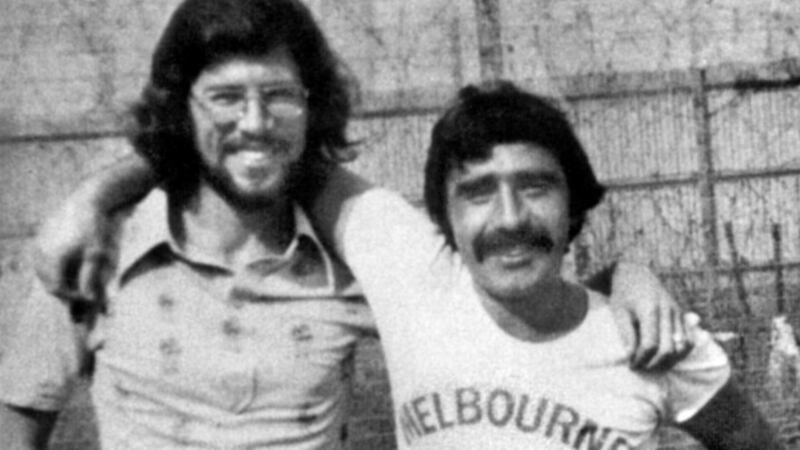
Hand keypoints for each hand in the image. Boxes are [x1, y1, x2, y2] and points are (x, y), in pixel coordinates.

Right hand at [33, 192, 118, 308]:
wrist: (89, 200)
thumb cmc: (96, 228)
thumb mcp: (98, 255)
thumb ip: (92, 278)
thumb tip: (92, 300)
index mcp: (54, 258)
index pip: (56, 288)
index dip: (71, 297)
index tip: (87, 298)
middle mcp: (42, 251)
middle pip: (47, 281)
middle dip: (64, 289)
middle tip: (82, 292)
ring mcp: (39, 242)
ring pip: (43, 271)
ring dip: (57, 278)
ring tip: (75, 280)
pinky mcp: (40, 235)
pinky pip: (42, 258)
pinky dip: (53, 266)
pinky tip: (68, 265)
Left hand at [609, 262, 693, 370]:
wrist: (636, 273)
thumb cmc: (623, 294)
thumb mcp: (618, 311)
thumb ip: (626, 334)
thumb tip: (630, 357)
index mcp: (649, 309)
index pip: (650, 344)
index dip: (641, 359)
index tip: (631, 365)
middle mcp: (668, 311)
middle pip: (668, 348)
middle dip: (654, 363)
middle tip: (641, 367)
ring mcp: (678, 312)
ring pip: (682, 346)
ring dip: (669, 361)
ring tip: (653, 365)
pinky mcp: (682, 314)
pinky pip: (689, 339)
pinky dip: (681, 353)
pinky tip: (667, 358)